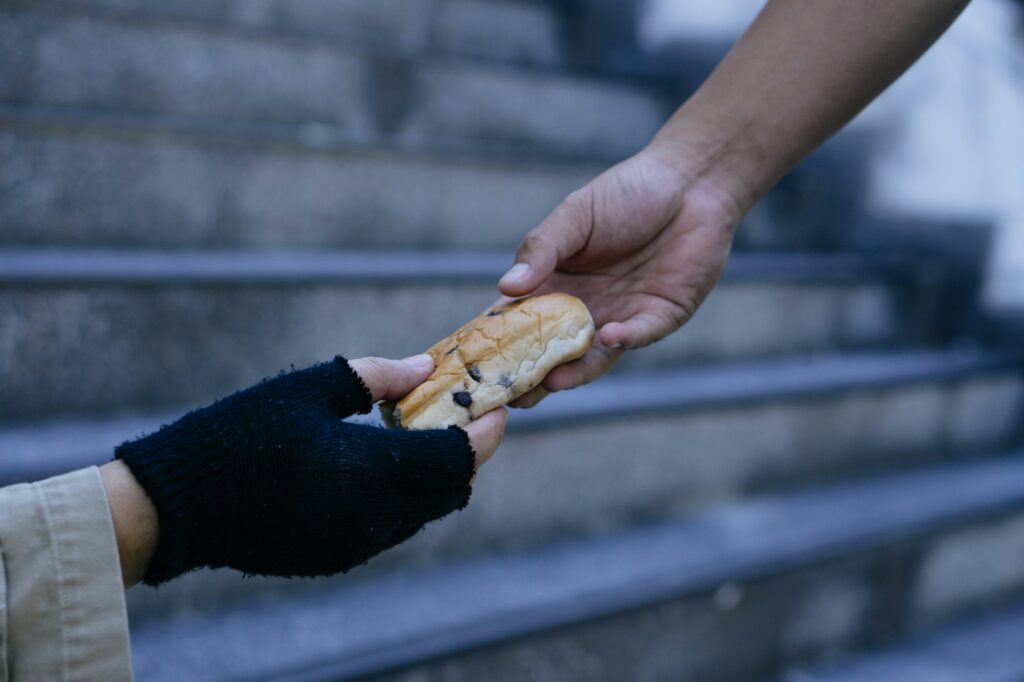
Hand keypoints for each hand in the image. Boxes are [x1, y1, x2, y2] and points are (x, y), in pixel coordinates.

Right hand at [109, 355, 506, 585]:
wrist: (176, 507)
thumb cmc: (239, 435)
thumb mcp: (309, 389)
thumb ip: (376, 378)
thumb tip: (425, 366)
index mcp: (374, 473)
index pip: (457, 460)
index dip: (484, 434)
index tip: (496, 408)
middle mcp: (376, 519)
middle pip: (450, 492)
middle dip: (465, 456)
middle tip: (462, 419)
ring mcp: (356, 545)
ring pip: (424, 513)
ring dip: (435, 478)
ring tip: (422, 436)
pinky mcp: (335, 557)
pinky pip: (391, 527)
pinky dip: (403, 497)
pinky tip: (381, 466)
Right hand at [498, 150, 742, 406]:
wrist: (690, 183)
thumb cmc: (627, 193)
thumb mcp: (575, 216)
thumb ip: (541, 250)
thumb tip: (506, 286)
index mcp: (556, 285)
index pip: (520, 322)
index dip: (499, 343)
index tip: (476, 364)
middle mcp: (586, 309)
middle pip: (552, 353)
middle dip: (533, 377)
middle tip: (512, 395)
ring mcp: (622, 317)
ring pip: (593, 358)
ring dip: (574, 373)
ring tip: (553, 382)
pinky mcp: (660, 317)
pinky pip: (640, 335)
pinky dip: (625, 338)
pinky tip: (608, 336)